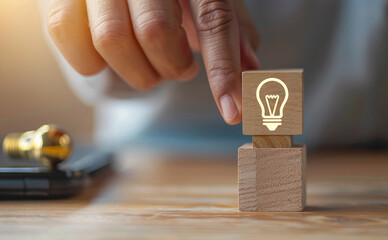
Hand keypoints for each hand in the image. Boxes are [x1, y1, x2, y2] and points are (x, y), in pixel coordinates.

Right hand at [47, 0, 258, 123]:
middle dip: (171, 66)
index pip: (214, 19)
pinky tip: (111, 57)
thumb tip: (253, 68)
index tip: (233, 112)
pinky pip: (72, 42)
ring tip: (148, 63)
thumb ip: (231, 29)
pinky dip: (94, 64)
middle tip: (179, 67)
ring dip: (138, 70)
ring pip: (112, 40)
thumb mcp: (207, 0)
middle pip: (156, 32)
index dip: (224, 70)